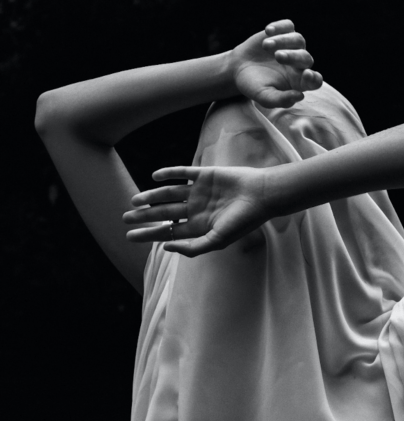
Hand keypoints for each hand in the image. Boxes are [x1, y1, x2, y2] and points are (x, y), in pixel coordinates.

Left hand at [123, 164, 277, 256]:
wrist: (261, 196)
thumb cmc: (243, 222)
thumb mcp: (217, 241)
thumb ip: (192, 248)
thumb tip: (166, 247)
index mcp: (199, 226)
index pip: (168, 230)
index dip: (148, 234)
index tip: (129, 236)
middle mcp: (196, 209)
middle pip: (164, 213)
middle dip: (144, 216)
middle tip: (125, 218)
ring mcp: (199, 191)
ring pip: (168, 193)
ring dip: (151, 196)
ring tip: (134, 200)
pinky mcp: (204, 174)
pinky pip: (182, 172)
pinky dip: (168, 173)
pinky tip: (154, 176)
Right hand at [230, 19, 322, 107]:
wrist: (238, 68)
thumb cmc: (254, 86)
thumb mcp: (264, 97)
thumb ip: (281, 100)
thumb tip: (300, 96)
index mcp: (298, 82)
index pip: (315, 81)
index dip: (314, 78)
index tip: (307, 75)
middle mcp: (299, 64)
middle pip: (306, 57)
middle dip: (293, 56)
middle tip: (278, 57)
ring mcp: (292, 47)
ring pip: (298, 39)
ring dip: (283, 41)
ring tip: (266, 45)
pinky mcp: (282, 33)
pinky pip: (288, 26)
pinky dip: (280, 27)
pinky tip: (268, 31)